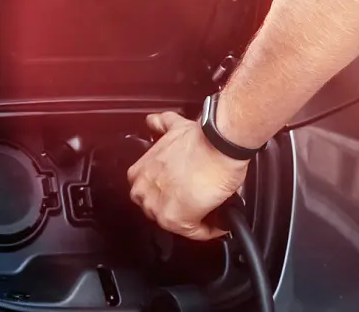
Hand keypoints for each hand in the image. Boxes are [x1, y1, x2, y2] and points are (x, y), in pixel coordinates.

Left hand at [126, 111, 249, 240]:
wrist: (219, 145)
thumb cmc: (201, 138)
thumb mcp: (171, 128)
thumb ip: (161, 128)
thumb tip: (158, 124)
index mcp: (140, 171)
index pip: (151, 191)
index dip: (170, 192)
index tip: (184, 192)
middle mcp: (145, 190)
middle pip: (160, 207)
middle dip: (178, 205)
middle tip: (197, 200)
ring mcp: (158, 206)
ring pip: (175, 221)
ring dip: (193, 217)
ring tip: (210, 211)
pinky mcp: (177, 220)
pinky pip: (195, 233)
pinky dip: (208, 230)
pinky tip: (217, 224)